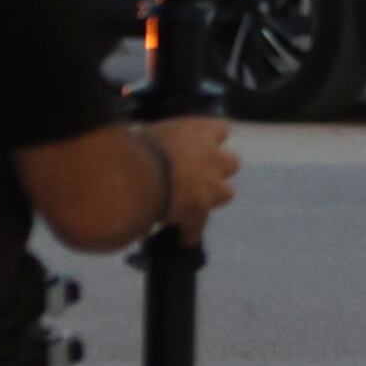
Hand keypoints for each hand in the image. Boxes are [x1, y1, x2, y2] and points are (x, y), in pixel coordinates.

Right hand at [147, 116, 238, 241]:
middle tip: (198, 173)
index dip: (210, 137)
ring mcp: (210, 188)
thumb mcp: (149, 132)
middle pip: (231, 163)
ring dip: (212, 196)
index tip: (198, 142)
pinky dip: (191, 230)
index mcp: (200, 132)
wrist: (134, 178)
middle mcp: (213, 158)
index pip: (220, 129)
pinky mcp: (199, 213)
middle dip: (218, 168)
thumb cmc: (135, 147)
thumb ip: (164, 140)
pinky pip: (198, 226)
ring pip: (226, 193)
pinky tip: (182, 237)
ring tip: (194, 201)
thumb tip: (156, 145)